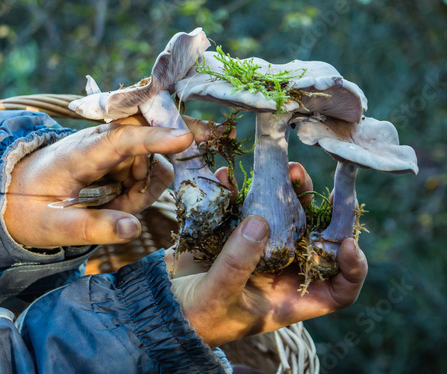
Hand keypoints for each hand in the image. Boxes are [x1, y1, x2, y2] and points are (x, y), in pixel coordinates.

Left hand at [4, 115, 221, 247]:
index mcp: (78, 153)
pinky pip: (145, 172)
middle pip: (149, 136)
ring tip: (119, 208)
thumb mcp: (54, 227)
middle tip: (214, 137)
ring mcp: (110, 151)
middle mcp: (99, 144)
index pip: (122, 139)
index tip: (187, 137)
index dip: (155, 137)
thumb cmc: (29, 208)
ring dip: (148, 186)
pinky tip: (122, 204)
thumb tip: (133, 229)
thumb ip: (94, 228)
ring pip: (151, 161)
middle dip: (177, 141)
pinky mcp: (117, 160)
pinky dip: (143, 189)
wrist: (15, 195)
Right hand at [168, 164, 367, 347]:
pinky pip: (247, 207)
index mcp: (290, 297)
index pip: (339, 290)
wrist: (167, 302)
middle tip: (306, 180)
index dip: (352, 268)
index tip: (346, 244)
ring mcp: (262, 250)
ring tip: (285, 168)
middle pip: (315, 240)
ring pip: (287, 217)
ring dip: (287, 191)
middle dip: (319, 209)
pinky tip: (227, 176)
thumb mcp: (219, 296)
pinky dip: (239, 189)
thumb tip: (260, 222)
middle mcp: (283, 271)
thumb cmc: (197, 315)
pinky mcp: (238, 233)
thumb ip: (237, 264)